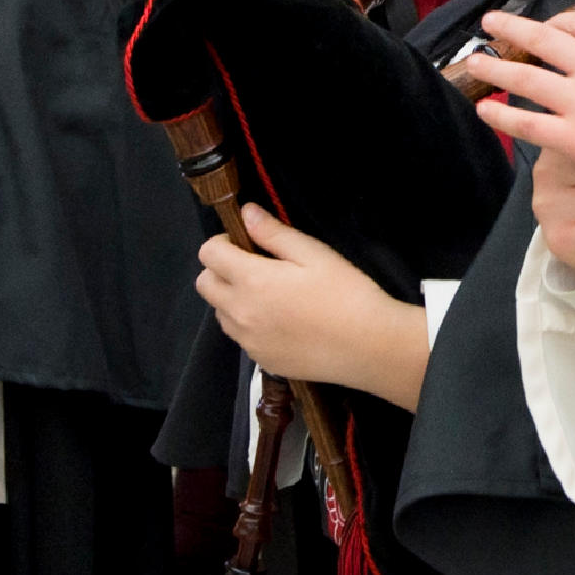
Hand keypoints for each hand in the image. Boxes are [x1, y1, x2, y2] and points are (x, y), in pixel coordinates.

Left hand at [193, 206, 431, 405]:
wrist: (370, 347)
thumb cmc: (346, 294)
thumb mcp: (314, 254)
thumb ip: (274, 233)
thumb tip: (246, 213)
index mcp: (251, 280)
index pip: (208, 253)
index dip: (223, 241)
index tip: (247, 243)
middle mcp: (240, 313)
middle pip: (204, 284)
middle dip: (221, 270)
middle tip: (256, 267)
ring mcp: (248, 341)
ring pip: (220, 313)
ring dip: (232, 298)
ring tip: (270, 296)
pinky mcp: (261, 361)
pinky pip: (240, 337)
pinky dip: (249, 325)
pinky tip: (282, 322)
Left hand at [459, 0, 574, 203]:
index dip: (557, 22)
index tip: (546, 28)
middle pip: (542, 40)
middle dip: (512, 28)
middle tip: (489, 23)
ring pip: (527, 77)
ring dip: (495, 67)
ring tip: (473, 61)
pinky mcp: (574, 139)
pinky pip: (528, 123)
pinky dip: (502, 115)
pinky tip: (483, 109)